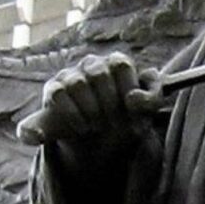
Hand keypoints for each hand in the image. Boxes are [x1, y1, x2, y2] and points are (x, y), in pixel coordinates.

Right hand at [17, 51, 159, 148]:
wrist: (99, 140)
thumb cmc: (126, 117)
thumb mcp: (146, 112)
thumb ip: (151, 100)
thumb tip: (133, 98)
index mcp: (117, 62)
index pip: (121, 65)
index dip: (127, 89)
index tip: (131, 111)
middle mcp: (92, 64)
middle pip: (99, 74)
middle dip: (109, 103)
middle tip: (114, 123)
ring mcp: (70, 75)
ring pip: (77, 83)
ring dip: (90, 109)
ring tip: (98, 127)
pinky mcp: (53, 90)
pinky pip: (58, 94)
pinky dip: (71, 113)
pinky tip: (82, 129)